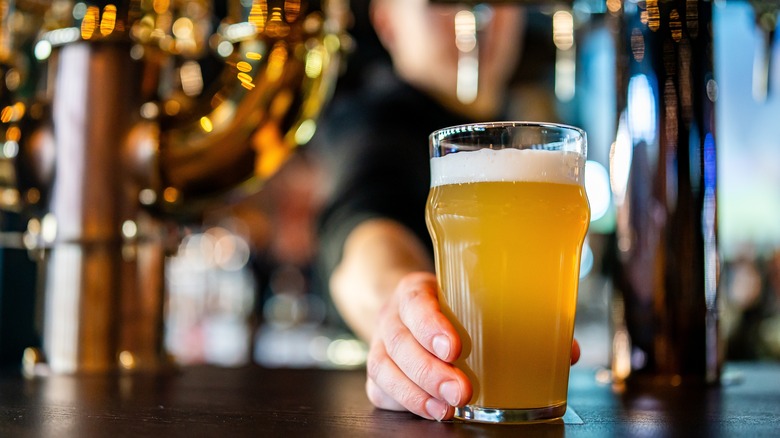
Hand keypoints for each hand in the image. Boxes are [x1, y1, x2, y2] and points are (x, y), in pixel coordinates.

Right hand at [365, 271, 581, 420]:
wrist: (403, 307)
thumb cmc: (447, 305)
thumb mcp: (471, 297)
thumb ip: (515, 318)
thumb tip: (568, 351)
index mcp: (416, 292)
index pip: (416, 303)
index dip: (431, 325)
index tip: (455, 347)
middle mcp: (393, 318)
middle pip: (400, 344)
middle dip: (430, 371)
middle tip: (462, 391)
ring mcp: (381, 346)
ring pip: (385, 370)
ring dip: (417, 394)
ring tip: (446, 410)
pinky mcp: (379, 373)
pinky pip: (382, 391)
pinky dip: (406, 404)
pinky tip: (432, 412)